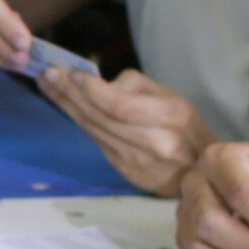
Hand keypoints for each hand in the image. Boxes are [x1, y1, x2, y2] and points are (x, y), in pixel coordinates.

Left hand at [46, 67, 214, 195]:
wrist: (200, 174)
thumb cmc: (188, 129)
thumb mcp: (175, 99)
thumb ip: (138, 88)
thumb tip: (102, 84)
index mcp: (172, 118)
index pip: (121, 106)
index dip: (93, 91)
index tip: (73, 73)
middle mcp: (154, 142)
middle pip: (101, 117)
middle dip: (70, 93)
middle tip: (47, 73)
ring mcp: (137, 161)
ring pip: (94, 130)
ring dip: (67, 105)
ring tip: (48, 84)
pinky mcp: (125, 171)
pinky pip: (96, 141)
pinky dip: (79, 121)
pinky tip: (65, 104)